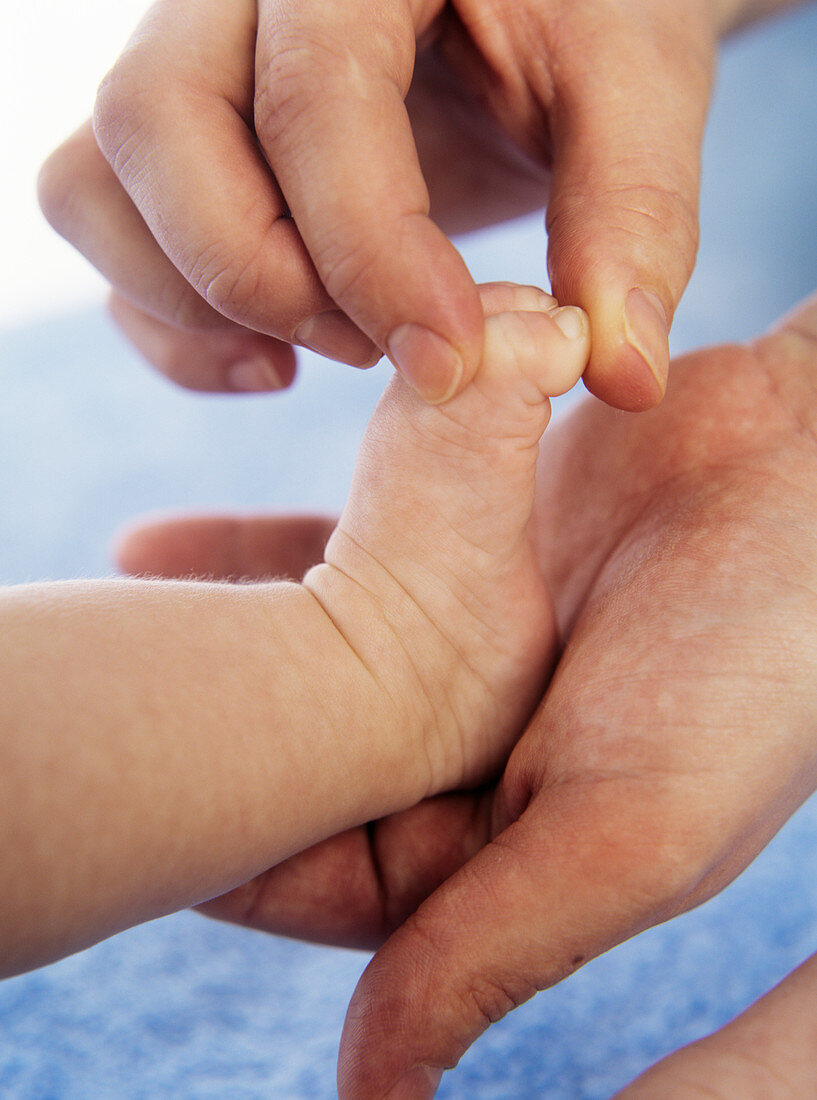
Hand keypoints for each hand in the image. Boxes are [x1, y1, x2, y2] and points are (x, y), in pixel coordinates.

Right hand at [40, 0, 744, 406]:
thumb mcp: (634, 88)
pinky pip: (106, 230)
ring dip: (195, 302)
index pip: (313, 100)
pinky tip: (278, 362)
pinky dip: (170, 322)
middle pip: (153, 125)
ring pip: (94, 182)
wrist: (535, 1)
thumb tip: (624, 375)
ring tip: (332, 349)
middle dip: (262, 275)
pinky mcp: (182, 140)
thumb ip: (632, 219)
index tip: (452, 364)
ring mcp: (190, 58)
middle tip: (380, 346)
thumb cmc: (587, 19)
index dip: (371, 257)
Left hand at [119, 292, 816, 1096]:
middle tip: (108, 718)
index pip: (355, 883)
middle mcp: (488, 744)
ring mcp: (469, 638)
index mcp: (524, 832)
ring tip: (117, 618)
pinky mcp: (461, 541)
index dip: (253, 866)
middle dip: (216, 752)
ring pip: (311, 659)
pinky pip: (333, 551)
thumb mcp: (633, 823)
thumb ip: (500, 945)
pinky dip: (254, 547)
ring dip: (217, 642)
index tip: (151, 834)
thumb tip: (370, 1091)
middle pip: (317, 769)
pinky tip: (169, 539)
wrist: (815, 463)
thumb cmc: (759, 650)